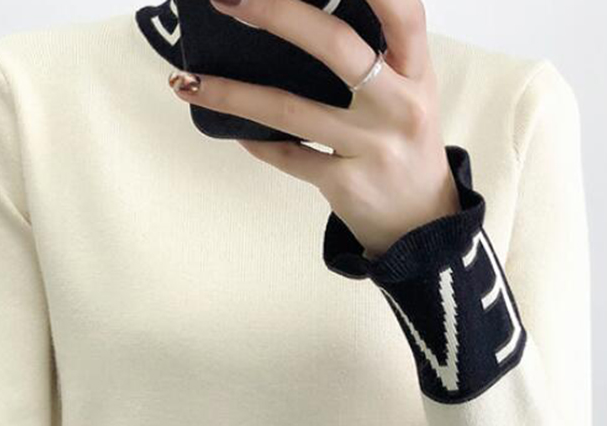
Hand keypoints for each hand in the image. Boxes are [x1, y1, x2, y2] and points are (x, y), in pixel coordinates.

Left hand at [167, 0, 459, 258]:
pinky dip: (254, 141)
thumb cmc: (403, 142)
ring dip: (232, 93)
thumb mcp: (407, 90)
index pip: (403, 11)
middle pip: (337, 48)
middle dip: (277, 14)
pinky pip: (286, 156)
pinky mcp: (345, 185)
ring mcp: (370, 148)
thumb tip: (296, 12)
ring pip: (291, 111)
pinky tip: (229, 127)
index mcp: (416, 71)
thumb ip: (375, 49)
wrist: (420, 223)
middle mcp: (398, 107)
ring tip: (186, 81)